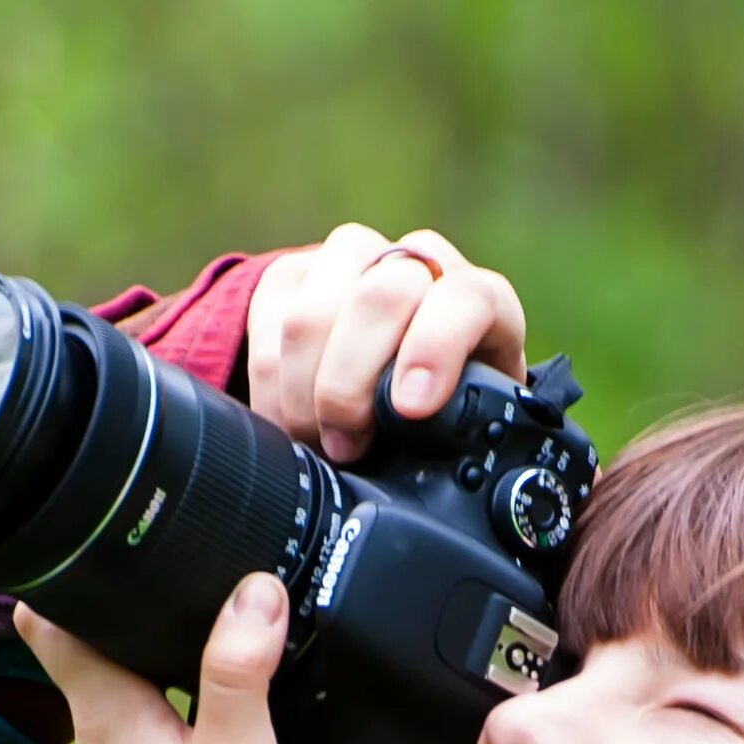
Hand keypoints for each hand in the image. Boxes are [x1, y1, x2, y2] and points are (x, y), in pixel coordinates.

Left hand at [13, 575, 299, 743]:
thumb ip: (240, 672)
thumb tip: (252, 591)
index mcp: (106, 714)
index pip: (50, 619)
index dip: (67, 570)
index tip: (96, 533)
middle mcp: (98, 737)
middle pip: (87, 642)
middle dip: (117, 599)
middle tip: (163, 558)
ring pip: (117, 680)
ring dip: (144, 645)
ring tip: (192, 612)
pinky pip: (145, 719)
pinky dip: (168, 693)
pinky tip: (210, 695)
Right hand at [246, 223, 528, 464]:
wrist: (390, 362)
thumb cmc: (440, 404)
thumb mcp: (469, 421)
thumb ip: (470, 435)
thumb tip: (461, 481)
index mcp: (476, 298)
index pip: (463, 297)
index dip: (434, 349)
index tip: (411, 410)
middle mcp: (414, 266)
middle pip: (378, 299)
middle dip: (350, 386)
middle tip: (345, 447)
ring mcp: (350, 262)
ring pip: (312, 314)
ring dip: (303, 394)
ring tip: (314, 443)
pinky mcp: (293, 274)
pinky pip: (267, 324)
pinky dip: (268, 387)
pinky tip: (283, 422)